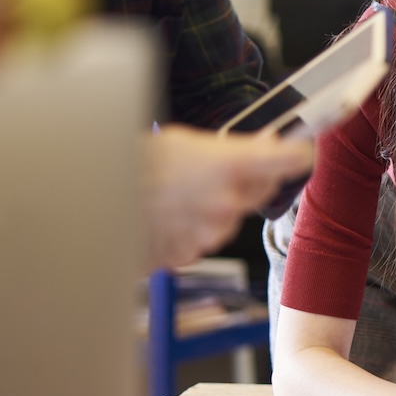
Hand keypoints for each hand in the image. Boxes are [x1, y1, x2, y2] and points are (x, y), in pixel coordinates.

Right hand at [145, 125, 312, 267]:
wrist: (91, 197)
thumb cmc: (132, 164)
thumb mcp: (184, 141)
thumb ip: (231, 151)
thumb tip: (264, 149)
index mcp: (229, 166)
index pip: (290, 160)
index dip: (300, 153)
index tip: (305, 150)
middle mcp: (226, 203)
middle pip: (261, 191)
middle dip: (246, 179)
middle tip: (213, 168)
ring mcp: (209, 233)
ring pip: (231, 217)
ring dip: (214, 206)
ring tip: (176, 192)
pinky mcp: (189, 254)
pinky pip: (202, 238)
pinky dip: (190, 227)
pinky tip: (166, 213)